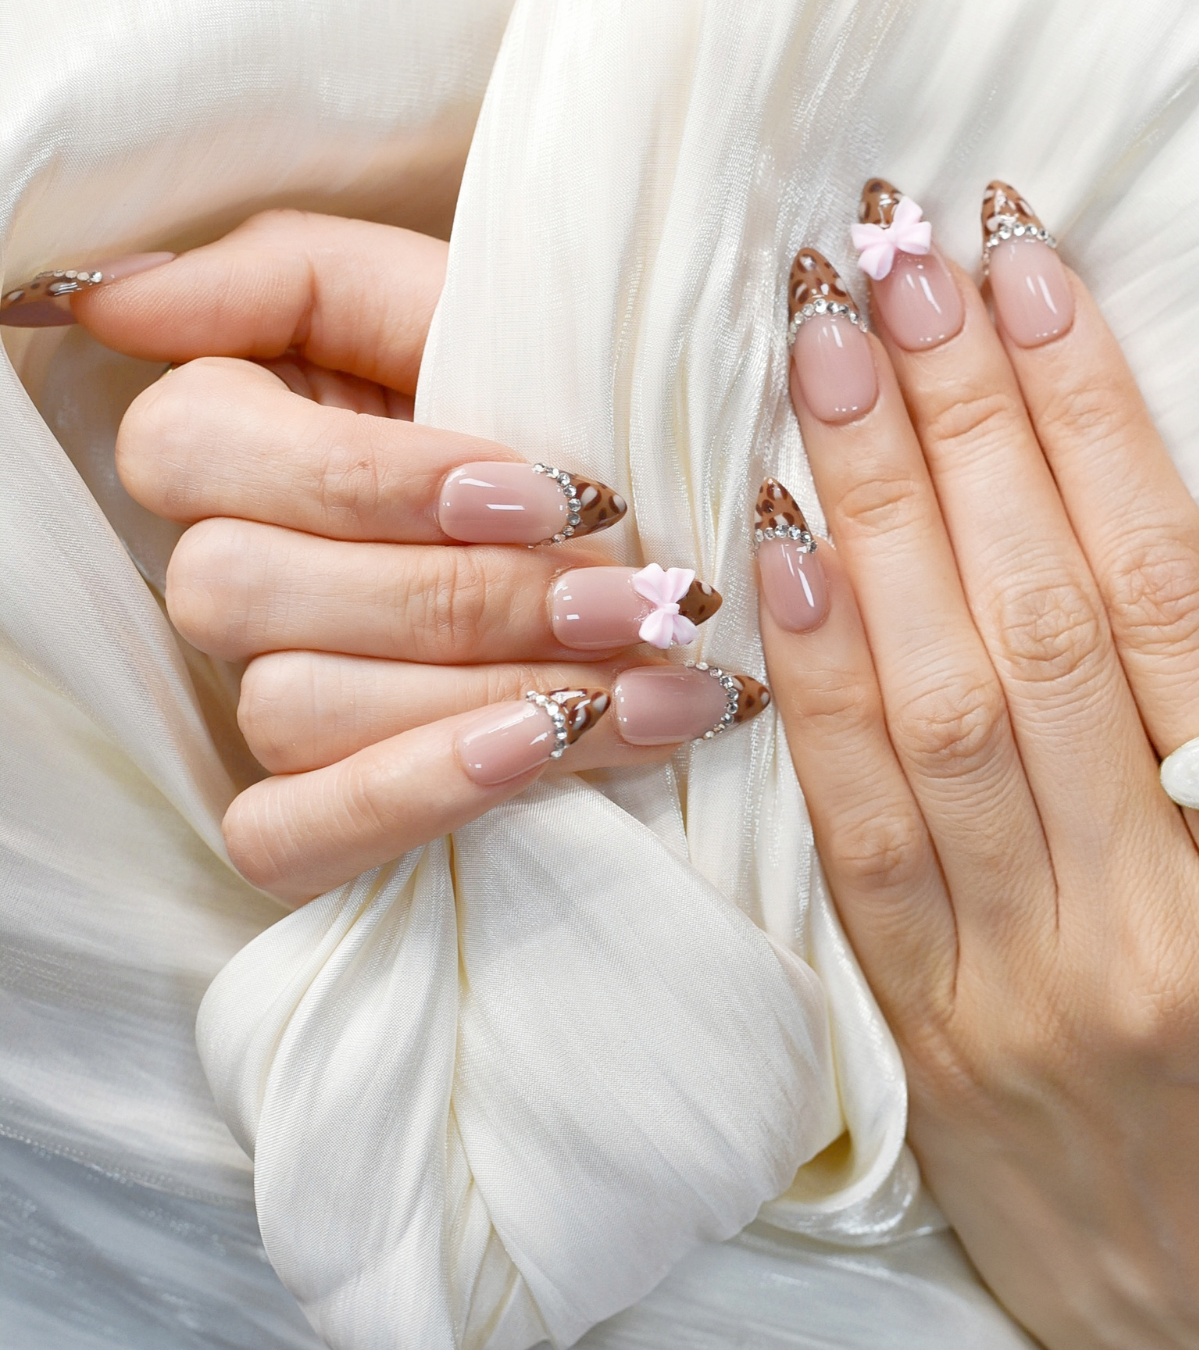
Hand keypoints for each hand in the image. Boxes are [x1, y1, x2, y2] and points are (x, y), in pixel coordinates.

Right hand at [71, 211, 753, 902]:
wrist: (696, 546)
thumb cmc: (572, 408)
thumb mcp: (467, 305)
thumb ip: (297, 274)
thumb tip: (111, 294)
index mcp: (233, 433)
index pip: (196, 448)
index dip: (373, 477)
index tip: (562, 492)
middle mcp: (225, 573)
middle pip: (243, 590)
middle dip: (467, 596)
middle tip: (637, 597)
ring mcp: (258, 703)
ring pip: (289, 708)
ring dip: (489, 692)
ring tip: (654, 676)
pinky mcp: (304, 822)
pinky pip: (285, 835)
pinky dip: (414, 794)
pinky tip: (546, 753)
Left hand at [754, 182, 1198, 1349]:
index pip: (1181, 608)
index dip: (1097, 427)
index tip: (1038, 290)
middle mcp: (1153, 927)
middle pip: (1039, 624)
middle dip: (963, 424)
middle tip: (903, 272)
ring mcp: (1023, 983)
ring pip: (931, 710)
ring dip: (870, 513)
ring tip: (828, 357)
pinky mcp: (931, 1030)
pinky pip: (856, 834)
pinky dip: (816, 686)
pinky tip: (787, 555)